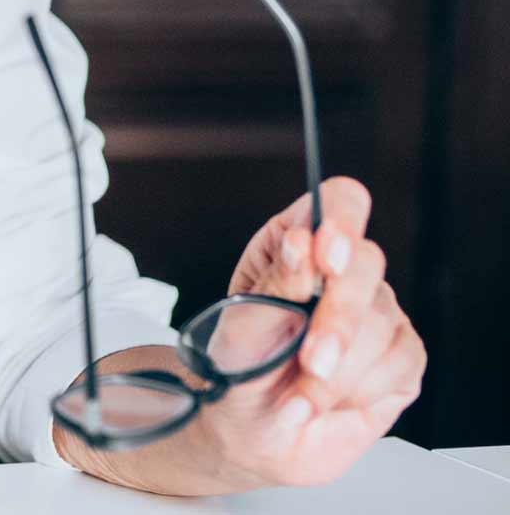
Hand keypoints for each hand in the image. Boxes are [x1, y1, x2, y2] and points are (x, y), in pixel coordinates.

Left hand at [192, 176, 425, 486]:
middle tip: (309, 361)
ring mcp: (376, 312)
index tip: (326, 254)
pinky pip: (401, 360)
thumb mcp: (241, 326)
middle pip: (367, 263)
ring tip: (300, 393)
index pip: (338, 204)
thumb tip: (303, 243)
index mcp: (295, 245)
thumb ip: (276, 284)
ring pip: (383, 321)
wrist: (252, 434)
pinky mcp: (400, 355)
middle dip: (337, 319)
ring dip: (339, 370)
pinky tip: (328, 398)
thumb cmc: (237, 372)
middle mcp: (341, 273)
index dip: (341, 221)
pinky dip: (360, 389)